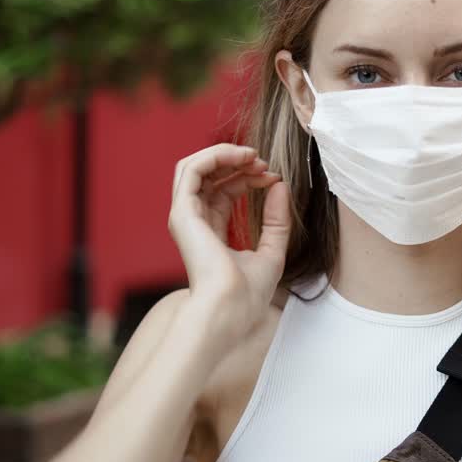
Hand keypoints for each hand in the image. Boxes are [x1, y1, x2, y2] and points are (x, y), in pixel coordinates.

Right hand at [168, 144, 289, 340]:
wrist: (232, 308)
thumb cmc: (248, 293)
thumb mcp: (272, 250)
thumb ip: (277, 220)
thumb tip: (280, 184)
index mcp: (209, 233)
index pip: (222, 192)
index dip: (247, 178)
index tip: (273, 178)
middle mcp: (193, 222)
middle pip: (208, 177)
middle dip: (237, 162)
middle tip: (264, 163)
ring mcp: (184, 217)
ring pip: (194, 167)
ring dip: (224, 154)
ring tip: (253, 156)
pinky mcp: (182, 213)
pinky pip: (190, 169)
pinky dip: (215, 156)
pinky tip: (241, 157)